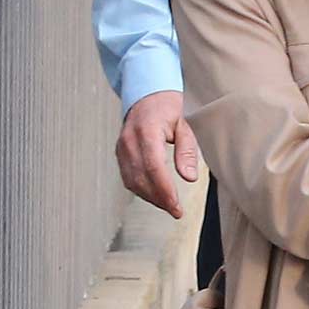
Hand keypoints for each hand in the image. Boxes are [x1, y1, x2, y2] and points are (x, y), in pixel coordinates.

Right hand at [117, 89, 199, 216]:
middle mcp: (129, 140)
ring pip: (132, 181)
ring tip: (168, 206)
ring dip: (150, 197)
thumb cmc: (166, 110)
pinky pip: (127, 177)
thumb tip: (189, 177)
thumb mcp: (184, 127)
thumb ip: (187, 152)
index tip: (176, 206)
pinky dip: (140, 190)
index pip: (154, 167)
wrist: (145, 96)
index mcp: (147, 131)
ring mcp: (121, 147)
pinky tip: (154, 196)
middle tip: (176, 211)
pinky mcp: (119, 153)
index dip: (165, 190)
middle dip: (159, 199)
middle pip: (142, 178)